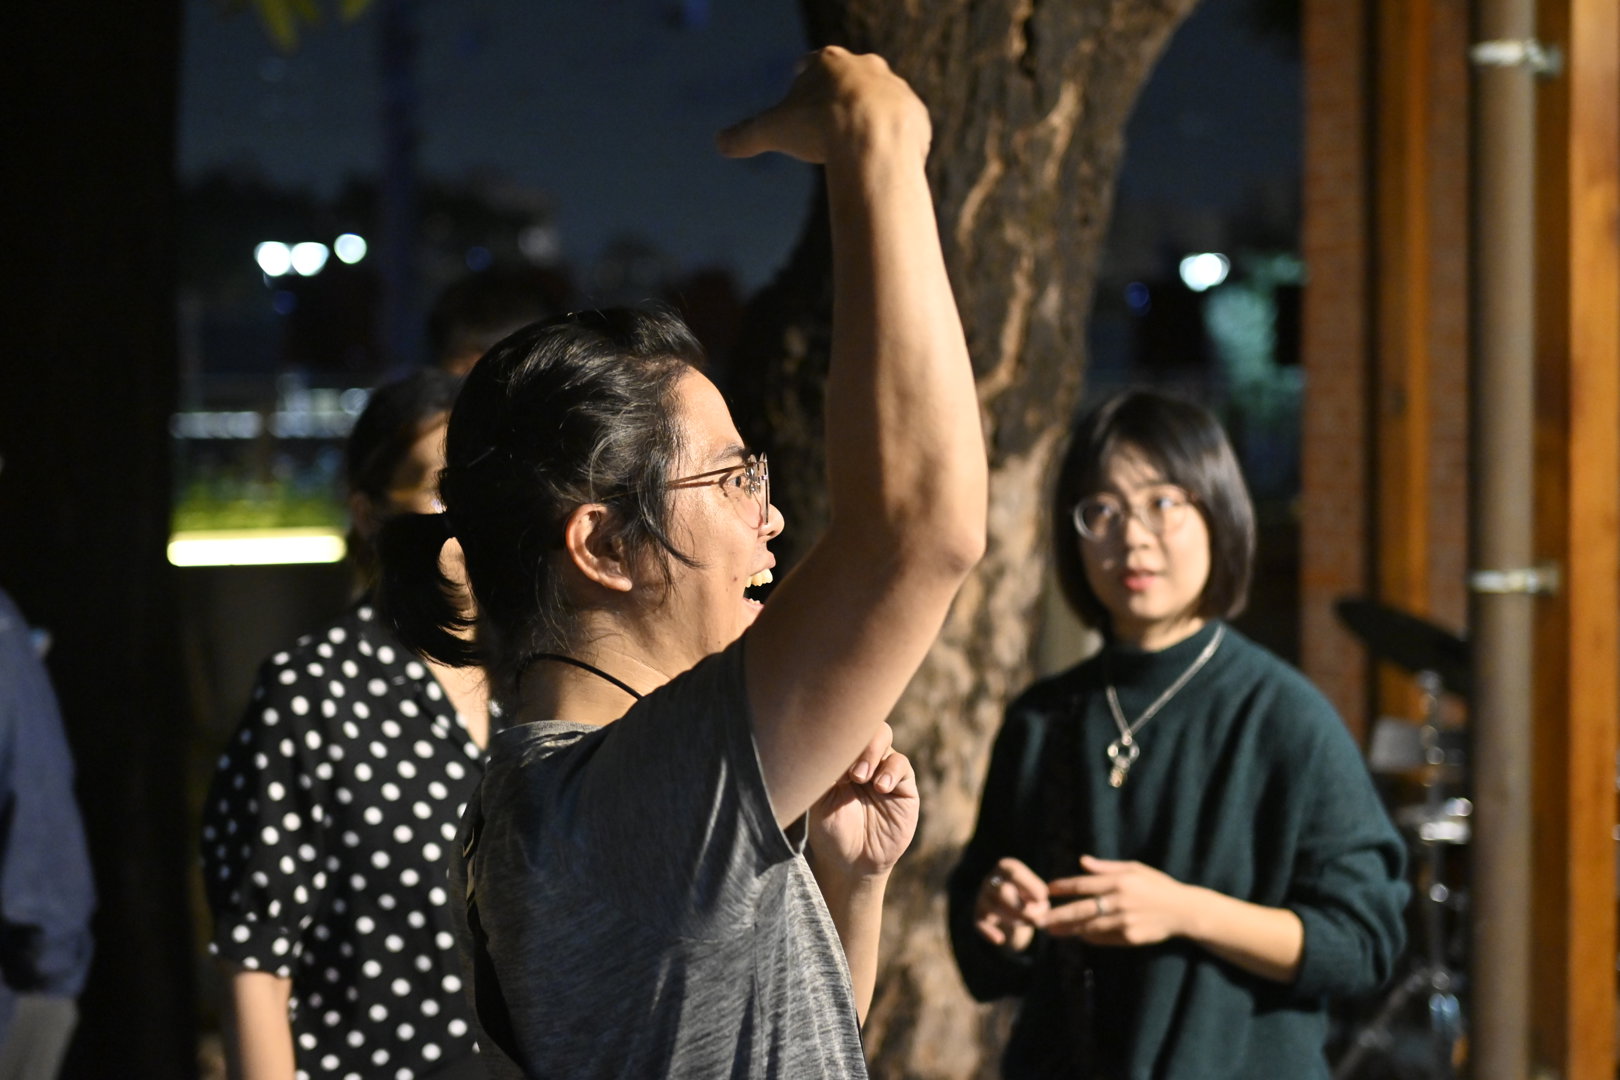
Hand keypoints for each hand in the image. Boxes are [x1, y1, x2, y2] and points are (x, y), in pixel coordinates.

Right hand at [715, 46, 929, 165]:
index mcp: (829, 62)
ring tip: (860, 141)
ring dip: (872, 117)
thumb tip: (718, 143)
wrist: (874, 139)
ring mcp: (896, 90)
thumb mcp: (773, 131)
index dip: (804, 73)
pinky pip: (905, 127)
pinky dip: (895, 140)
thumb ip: (746, 135)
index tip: (800, 74)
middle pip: (851, 78)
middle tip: (831, 112)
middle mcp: (867, 68)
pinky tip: (884, 158)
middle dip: (841, 93)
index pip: (813, 63)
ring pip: (881, 101)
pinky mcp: (917, 116)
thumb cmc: (820, 128)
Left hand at [807, 723, 918, 880]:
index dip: (836, 730)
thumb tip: (820, 742)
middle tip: (846, 764)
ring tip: (861, 778)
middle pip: (864, 721)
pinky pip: (901, 765)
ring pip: (883, 736)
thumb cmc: (829, 830)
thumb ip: (822, 771)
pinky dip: (891, 771)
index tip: (827, 748)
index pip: (839, 726)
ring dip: (872, 752)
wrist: (851, 863)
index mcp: (838, 756)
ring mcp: (882, 769)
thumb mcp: (817, 800)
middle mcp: (861, 756)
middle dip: (856, 736)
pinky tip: (880, 787)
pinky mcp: (904, 786)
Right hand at [972, 857, 1048, 952]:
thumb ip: (1038, 896)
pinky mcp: (978, 916)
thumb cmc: (1027, 897)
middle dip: (1023, 908)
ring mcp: (982, 898)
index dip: (1030, 885)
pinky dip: (988, 932)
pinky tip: (999, 940)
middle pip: (1002, 891)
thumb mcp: (1034, 891)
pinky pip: (979, 923)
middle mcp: (990, 880)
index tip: (1043, 898)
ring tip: (1032, 924)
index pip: (1013, 872)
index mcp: (1004, 867)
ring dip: (1015, 919)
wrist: (1011, 911)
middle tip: (1039, 919)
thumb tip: (1041, 906)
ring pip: (994, 907)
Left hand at [1042, 855, 1195, 946]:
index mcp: (1119, 881)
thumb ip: (1106, 867)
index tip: (1047, 889)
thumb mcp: (1134, 868)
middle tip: (1038, 919)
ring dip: (1069, 929)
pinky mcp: (1130, 937)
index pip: (1083, 884)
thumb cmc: (1157, 886)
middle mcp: (1119, 901)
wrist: (1183, 912)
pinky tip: (1077, 937)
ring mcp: (1124, 921)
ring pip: (1089, 927)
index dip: (1063, 887)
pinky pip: (1103, 939)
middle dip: (1057, 914)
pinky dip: (1089, 937)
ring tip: (1051, 930)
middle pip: (1081, 909)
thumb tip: (1082, 861)